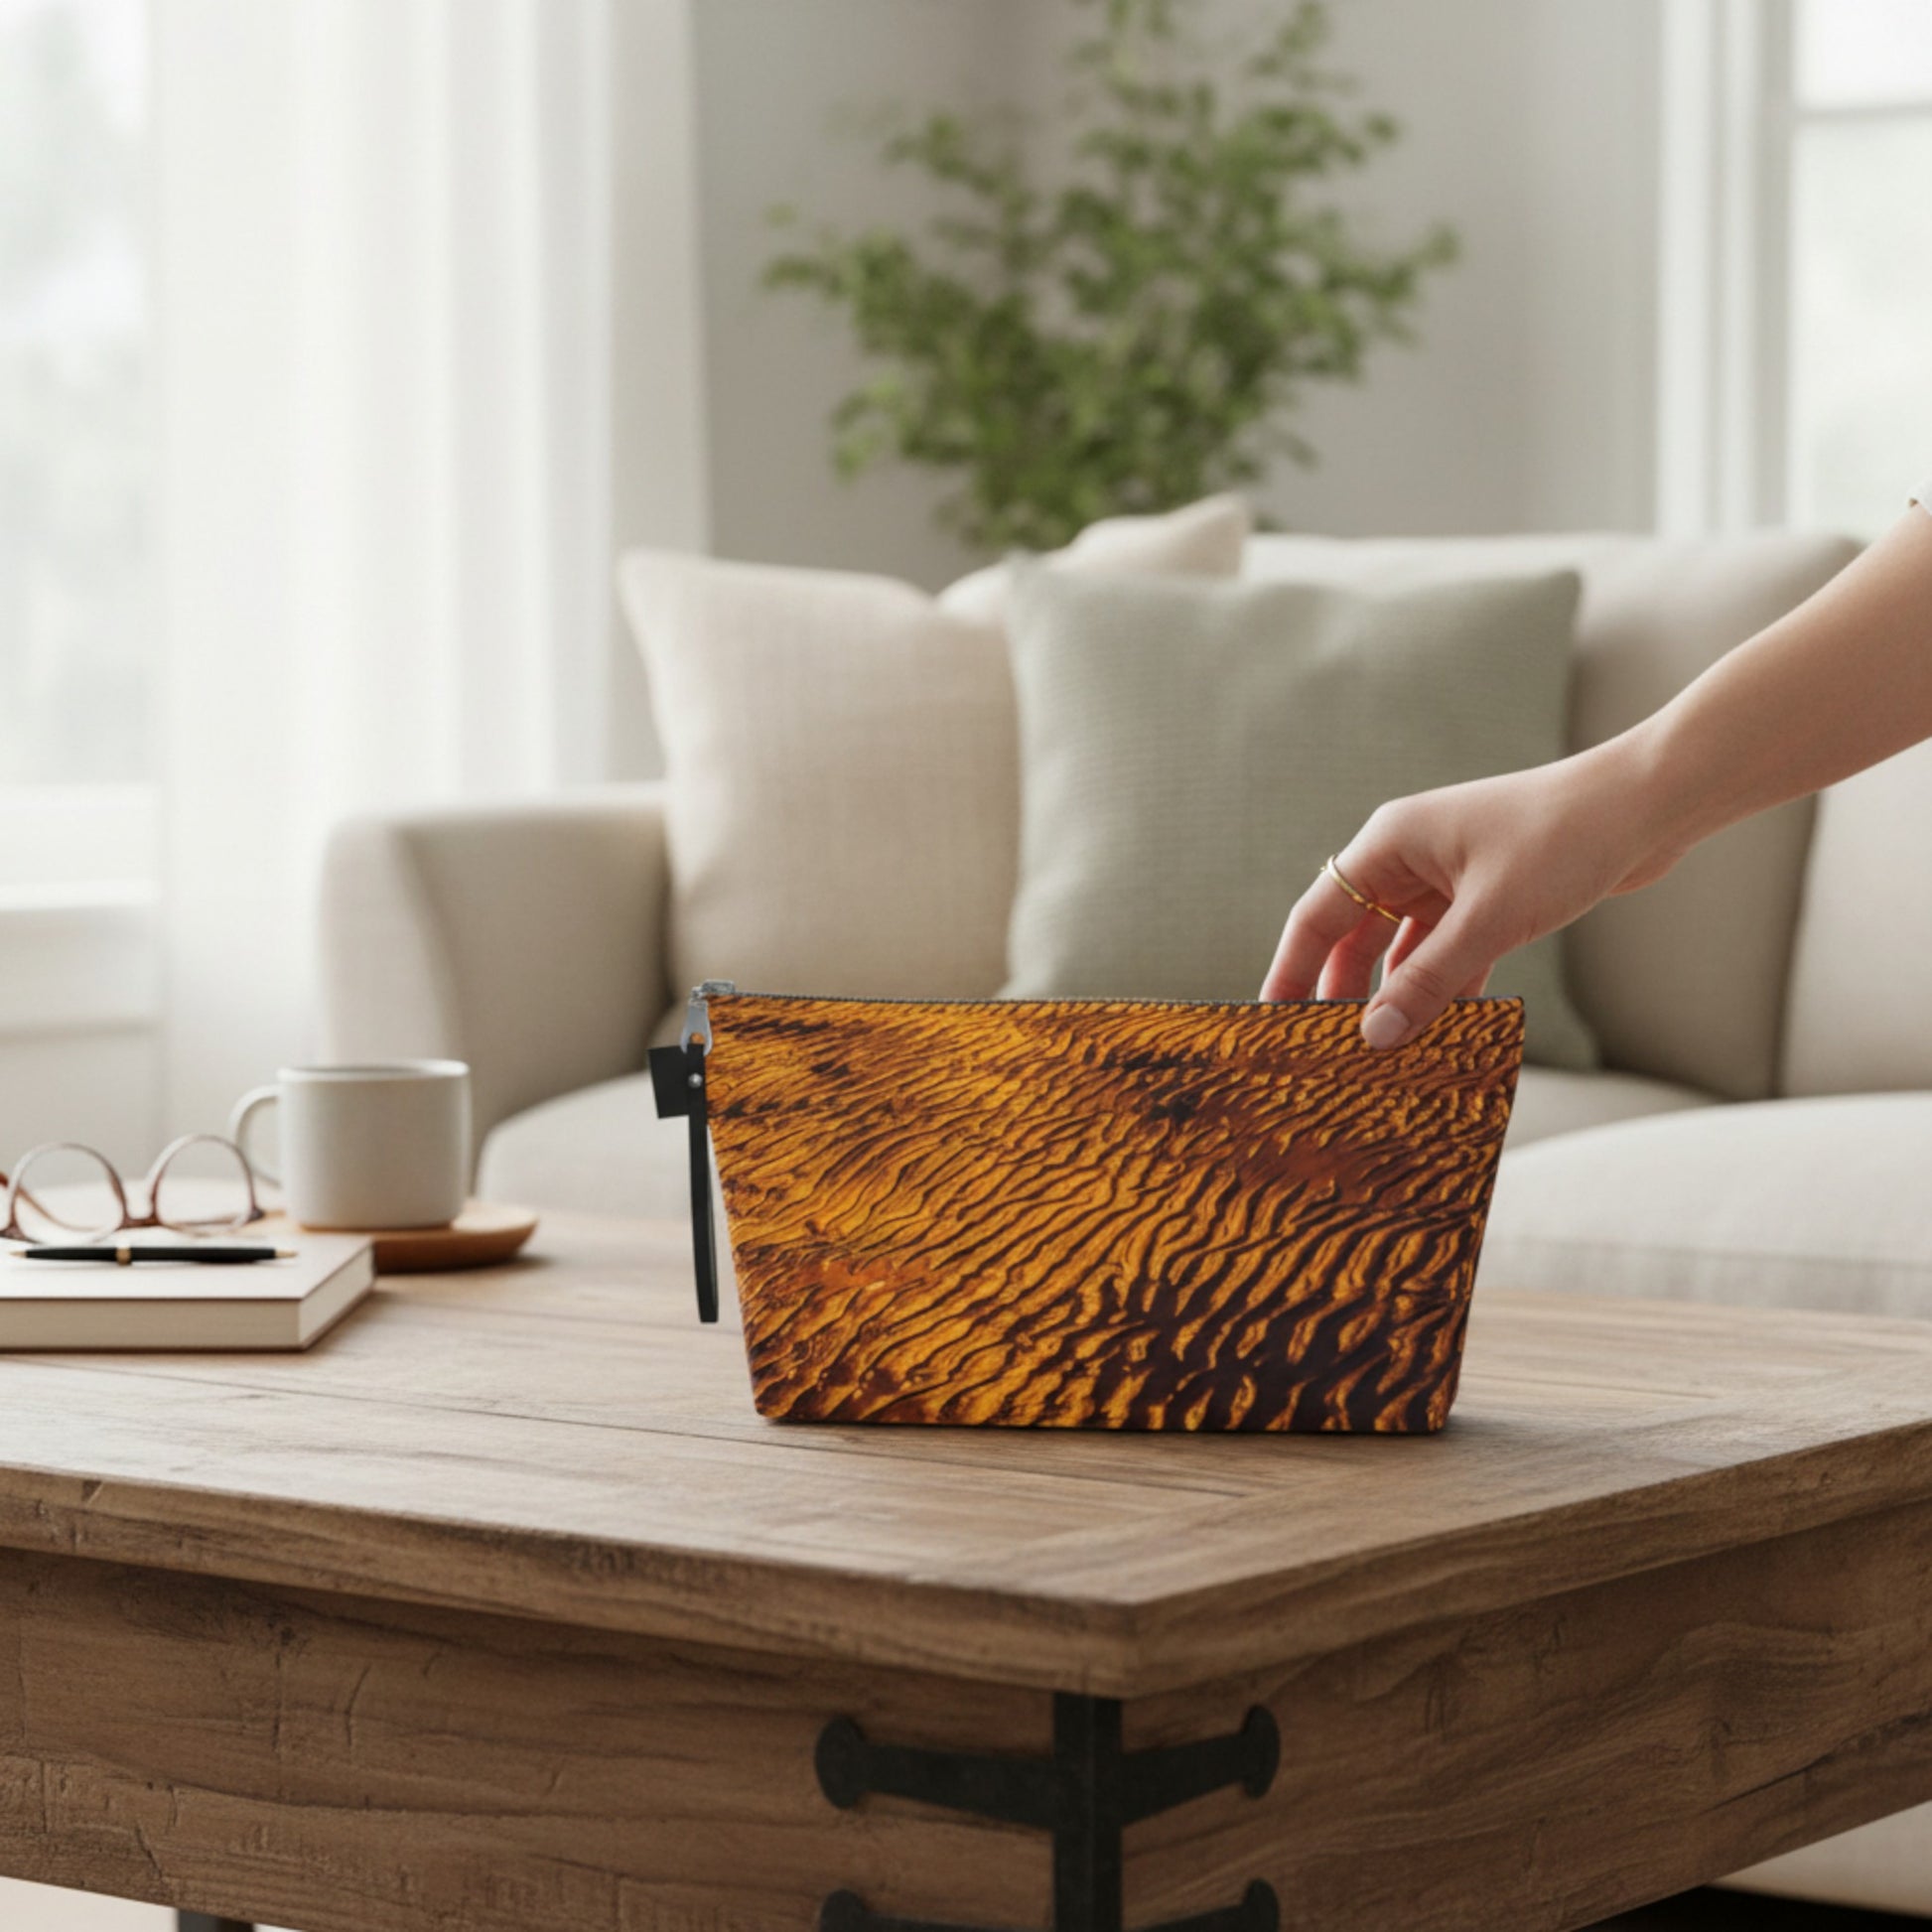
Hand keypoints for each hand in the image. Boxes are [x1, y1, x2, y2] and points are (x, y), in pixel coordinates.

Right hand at [1259, 741, 1679, 1048]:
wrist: (1649, 805)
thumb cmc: (1564, 838)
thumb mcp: (1490, 918)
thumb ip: (1430, 981)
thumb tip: (1375, 1038)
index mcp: (1390, 844)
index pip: (1316, 916)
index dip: (1290, 971)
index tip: (1269, 1023)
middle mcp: (1409, 859)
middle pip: (1353, 938)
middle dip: (1339, 994)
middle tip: (1323, 1054)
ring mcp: (1448, 879)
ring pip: (1402, 951)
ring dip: (1395, 999)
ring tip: (1380, 1055)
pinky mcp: (1487, 898)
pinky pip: (1446, 954)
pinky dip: (1443, 990)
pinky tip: (1441, 1034)